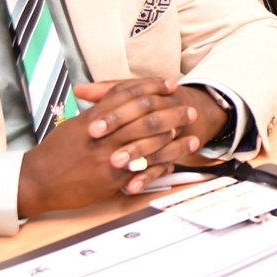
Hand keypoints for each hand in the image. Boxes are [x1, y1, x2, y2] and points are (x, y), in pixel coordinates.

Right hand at [17, 78, 200, 216]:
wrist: (37, 181)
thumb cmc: (55, 152)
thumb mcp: (75, 124)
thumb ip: (98, 110)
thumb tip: (116, 96)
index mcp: (94, 117)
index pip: (128, 94)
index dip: (152, 87)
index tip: (170, 84)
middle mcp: (104, 134)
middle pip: (144, 116)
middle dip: (171, 111)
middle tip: (189, 109)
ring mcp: (109, 156)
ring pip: (148, 142)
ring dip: (173, 138)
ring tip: (191, 135)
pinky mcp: (111, 179)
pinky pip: (142, 170)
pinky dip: (160, 164)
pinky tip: (174, 161)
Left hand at [75, 80, 229, 165]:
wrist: (198, 110)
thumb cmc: (158, 103)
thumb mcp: (135, 92)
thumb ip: (107, 92)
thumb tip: (79, 90)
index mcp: (155, 95)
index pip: (134, 102)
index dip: (113, 114)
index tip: (92, 127)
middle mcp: (168, 111)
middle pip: (147, 120)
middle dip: (123, 131)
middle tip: (98, 141)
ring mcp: (176, 132)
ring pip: (158, 143)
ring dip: (137, 153)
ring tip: (116, 163)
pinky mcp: (177, 152)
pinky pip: (164, 166)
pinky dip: (148, 176)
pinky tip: (132, 186)